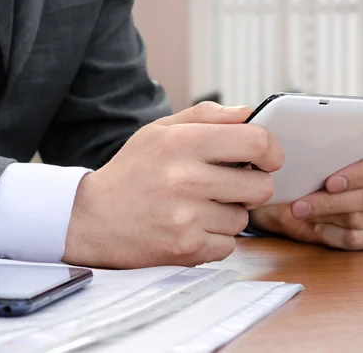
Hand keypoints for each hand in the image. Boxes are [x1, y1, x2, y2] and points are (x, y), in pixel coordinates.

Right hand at [62, 102, 283, 268]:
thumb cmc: (131, 171)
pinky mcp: (187, 249)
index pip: (256, 142)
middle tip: (230, 184)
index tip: (267, 158)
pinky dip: (216, 237)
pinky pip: (229, 244)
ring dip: (229, 213)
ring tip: (198, 206)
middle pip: (261, 186)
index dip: (271, 150)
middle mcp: (186, 179)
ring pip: (244, 218)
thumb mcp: (159, 131)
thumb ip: (206, 116)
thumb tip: (249, 113)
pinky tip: (191, 227)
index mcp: (182, 143)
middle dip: (252, 185)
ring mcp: (188, 218)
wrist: (91, 219)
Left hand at [249, 140, 362, 249]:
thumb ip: (326, 151)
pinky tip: (315, 227)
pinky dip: (332, 234)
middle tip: (300, 205)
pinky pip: (358, 238)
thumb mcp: (319, 152)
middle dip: (331, 202)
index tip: (329, 182)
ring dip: (325, 217)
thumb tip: (313, 155)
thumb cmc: (317, 165)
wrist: (306, 190)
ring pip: (360, 218)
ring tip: (300, 212)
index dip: (361, 174)